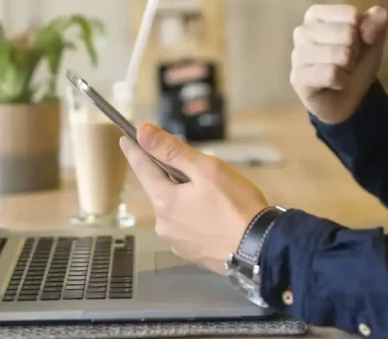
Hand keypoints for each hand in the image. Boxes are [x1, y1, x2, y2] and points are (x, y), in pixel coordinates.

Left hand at [120, 124, 268, 274]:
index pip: (142, 168)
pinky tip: (215, 216)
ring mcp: (176, 242)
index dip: (134, 150)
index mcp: (164, 201)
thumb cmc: (237, 206)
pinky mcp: (191, 254)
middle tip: (198, 170)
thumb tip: (142, 133)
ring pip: (175, 209)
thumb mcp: (207, 170)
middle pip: (160, 189)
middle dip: (172, 176)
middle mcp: (163, 224)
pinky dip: (195, 217)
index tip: (125, 139)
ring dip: (185, 198)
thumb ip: (173, 151)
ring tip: (215, 197)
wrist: (261, 249)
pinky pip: (187, 227)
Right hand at [290, 4, 387, 123]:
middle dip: (355, 52)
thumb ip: (377, 22)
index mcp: (316, 15)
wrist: (345, 98)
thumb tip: (378, 15)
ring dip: (349, 68)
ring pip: (340, 54)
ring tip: (341, 72)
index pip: (351, 15)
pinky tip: (335, 84)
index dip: (361, 33)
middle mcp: (302, 31)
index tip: (354, 45)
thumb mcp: (372, 41)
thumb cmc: (354, 63)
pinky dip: (342, 81)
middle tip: (347, 62)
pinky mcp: (298, 78)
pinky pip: (331, 74)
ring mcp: (298, 55)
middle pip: (347, 33)